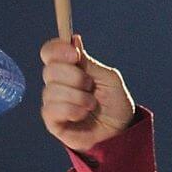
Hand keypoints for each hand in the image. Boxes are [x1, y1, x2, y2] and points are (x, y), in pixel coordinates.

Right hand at [39, 35, 136, 151]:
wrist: (121, 132)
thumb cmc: (116, 104)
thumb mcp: (109, 79)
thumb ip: (90, 63)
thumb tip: (74, 39)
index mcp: (70, 69)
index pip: (50, 52)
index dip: (57, 50)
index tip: (75, 55)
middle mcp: (58, 83)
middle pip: (50, 70)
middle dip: (74, 77)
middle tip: (91, 86)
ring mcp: (54, 102)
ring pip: (51, 90)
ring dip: (78, 97)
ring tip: (92, 105)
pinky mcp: (52, 121)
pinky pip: (51, 109)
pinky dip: (71, 110)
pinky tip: (83, 115)